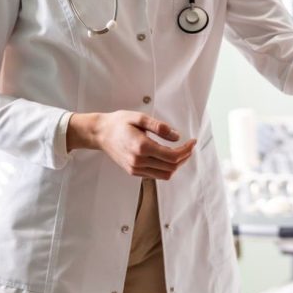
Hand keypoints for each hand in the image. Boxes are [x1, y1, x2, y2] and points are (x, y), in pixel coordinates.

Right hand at [67, 111, 195, 179]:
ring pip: (165, 174)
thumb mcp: (140, 117)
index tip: (192, 142)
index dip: (186, 150)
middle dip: (184, 157)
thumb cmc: (118, 123)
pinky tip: (168, 157)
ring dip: (177, 165)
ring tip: (181, 152)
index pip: (172, 156)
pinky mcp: (133, 171)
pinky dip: (166, 168)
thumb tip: (177, 136)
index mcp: (142, 147)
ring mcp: (136, 168)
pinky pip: (156, 175)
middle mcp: (139, 161)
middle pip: (171, 167)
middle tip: (189, 146)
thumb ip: (160, 127)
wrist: (100, 133)